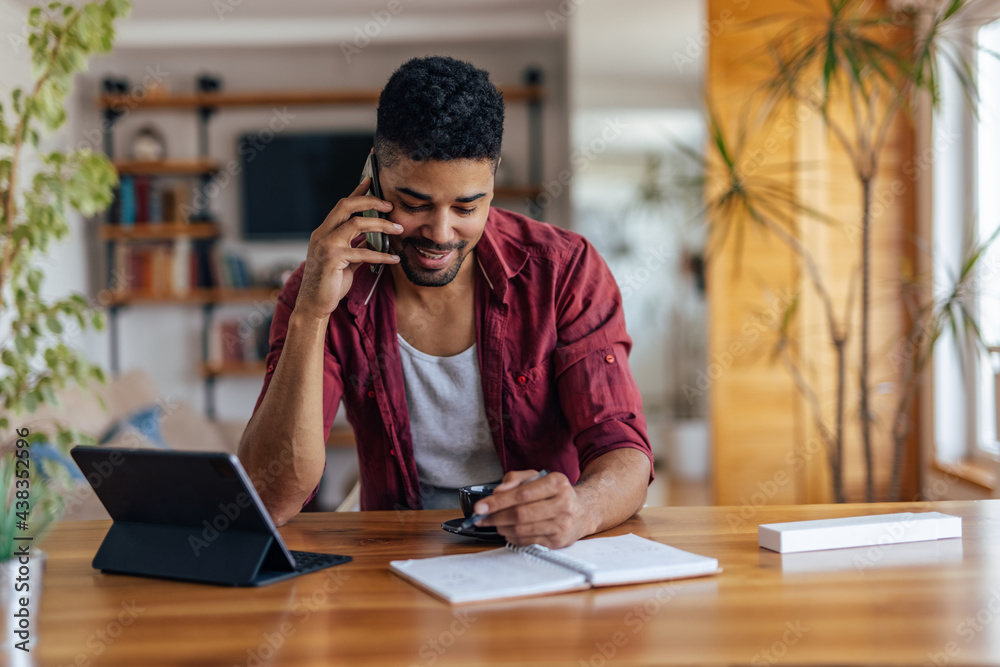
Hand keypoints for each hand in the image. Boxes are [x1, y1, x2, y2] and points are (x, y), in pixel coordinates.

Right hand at [295, 177, 401, 321]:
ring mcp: (327, 245)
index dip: (357, 192)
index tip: (371, 181)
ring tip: (398, 229)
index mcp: (324, 232)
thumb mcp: (344, 261)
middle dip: (370, 201)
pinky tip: (394, 258)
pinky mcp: (333, 259)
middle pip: (347, 206)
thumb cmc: (329, 284)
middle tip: (390, 205)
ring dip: (381, 225)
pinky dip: (382, 255)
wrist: (314, 305)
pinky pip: (364, 252)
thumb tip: (373, 240)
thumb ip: (355, 247)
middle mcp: (323, 234)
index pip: (342, 206)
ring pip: (357, 224)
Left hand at [474, 470, 594, 547]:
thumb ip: (515, 478)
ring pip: (521, 530)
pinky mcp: (557, 541)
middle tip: (481, 518)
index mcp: (557, 483)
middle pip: (520, 514)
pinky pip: (526, 541)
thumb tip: (498, 491)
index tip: (480, 506)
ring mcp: (561, 525)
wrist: (582, 512)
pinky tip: (508, 530)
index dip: (498, 502)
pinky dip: (512, 537)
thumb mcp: (538, 477)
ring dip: (501, 527)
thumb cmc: (554, 493)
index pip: (521, 494)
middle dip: (495, 517)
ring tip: (494, 522)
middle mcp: (562, 504)